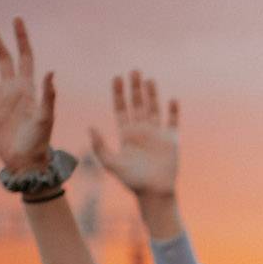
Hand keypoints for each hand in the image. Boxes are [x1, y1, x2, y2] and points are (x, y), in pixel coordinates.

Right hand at [0, 17, 54, 174]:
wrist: (27, 163)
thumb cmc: (40, 142)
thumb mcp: (46, 117)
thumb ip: (48, 95)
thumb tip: (51, 71)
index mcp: (27, 88)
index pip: (24, 56)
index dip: (21, 38)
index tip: (16, 18)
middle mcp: (11, 90)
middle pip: (2, 58)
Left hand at [91, 71, 178, 197]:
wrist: (153, 193)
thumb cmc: (131, 181)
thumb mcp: (110, 163)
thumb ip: (100, 145)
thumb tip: (90, 127)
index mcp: (126, 134)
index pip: (121, 108)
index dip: (118, 93)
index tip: (116, 77)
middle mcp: (141, 131)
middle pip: (137, 104)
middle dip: (134, 88)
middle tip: (133, 70)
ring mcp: (157, 135)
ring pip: (153, 109)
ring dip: (152, 94)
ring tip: (149, 79)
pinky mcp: (171, 141)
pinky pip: (172, 122)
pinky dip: (173, 111)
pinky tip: (172, 100)